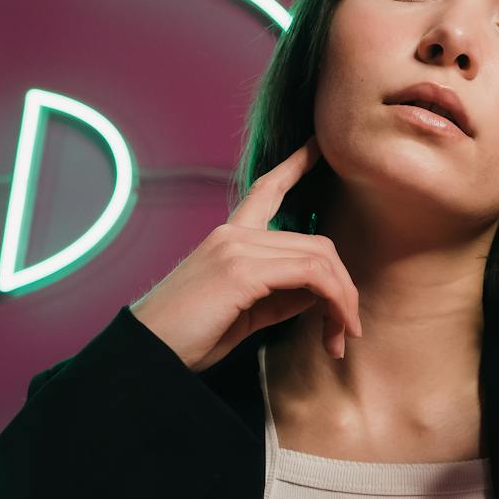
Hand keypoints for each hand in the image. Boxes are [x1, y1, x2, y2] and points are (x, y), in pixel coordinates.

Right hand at [130, 136, 363, 372]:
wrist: (150, 353)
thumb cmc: (190, 338)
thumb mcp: (244, 312)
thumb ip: (280, 296)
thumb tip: (320, 294)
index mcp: (228, 237)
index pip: (267, 189)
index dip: (295, 165)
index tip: (317, 145)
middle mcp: (234, 234)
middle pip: (316, 243)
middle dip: (344, 287)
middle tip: (348, 330)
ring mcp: (237, 248)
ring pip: (319, 259)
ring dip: (343, 299)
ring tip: (344, 336)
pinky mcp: (242, 271)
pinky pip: (311, 276)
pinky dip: (334, 300)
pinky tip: (334, 327)